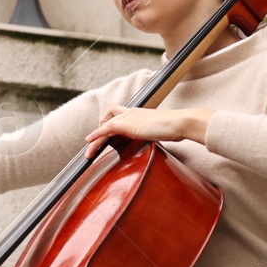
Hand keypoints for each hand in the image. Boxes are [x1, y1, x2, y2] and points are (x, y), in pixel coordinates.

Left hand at [83, 107, 212, 157]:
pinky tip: (89, 142)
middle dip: (100, 131)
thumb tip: (157, 140)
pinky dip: (96, 136)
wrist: (178, 122)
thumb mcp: (160, 130)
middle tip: (94, 143)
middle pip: (108, 119)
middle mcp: (131, 113)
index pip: (119, 116)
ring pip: (105, 127)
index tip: (106, 136)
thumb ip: (153, 134)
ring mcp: (128, 118)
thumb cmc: (174, 127)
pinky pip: (106, 129)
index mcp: (138, 113)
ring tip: (89, 153)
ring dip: (95, 140)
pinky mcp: (126, 125)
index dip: (110, 124)